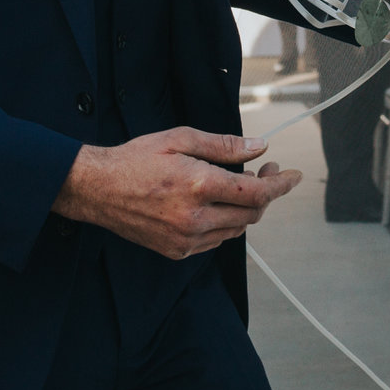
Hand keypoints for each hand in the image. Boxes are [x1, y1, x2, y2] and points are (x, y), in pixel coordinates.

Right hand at [53, 127, 298, 258]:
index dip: (281, 184)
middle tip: (265, 169)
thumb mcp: (180, 139)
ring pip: (236, 230)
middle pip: (252, 214)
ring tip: (238, 184)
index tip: (293, 175)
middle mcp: (196, 218)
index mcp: (199, 185)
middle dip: (266, 192)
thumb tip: (260, 146)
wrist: (96, 189)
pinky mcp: (177, 250)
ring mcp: (186, 239)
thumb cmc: (136, 159)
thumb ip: (224, 145)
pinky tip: (216, 204)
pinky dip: (225, 223)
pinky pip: (215, 240)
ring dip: (246, 208)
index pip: (257, 192)